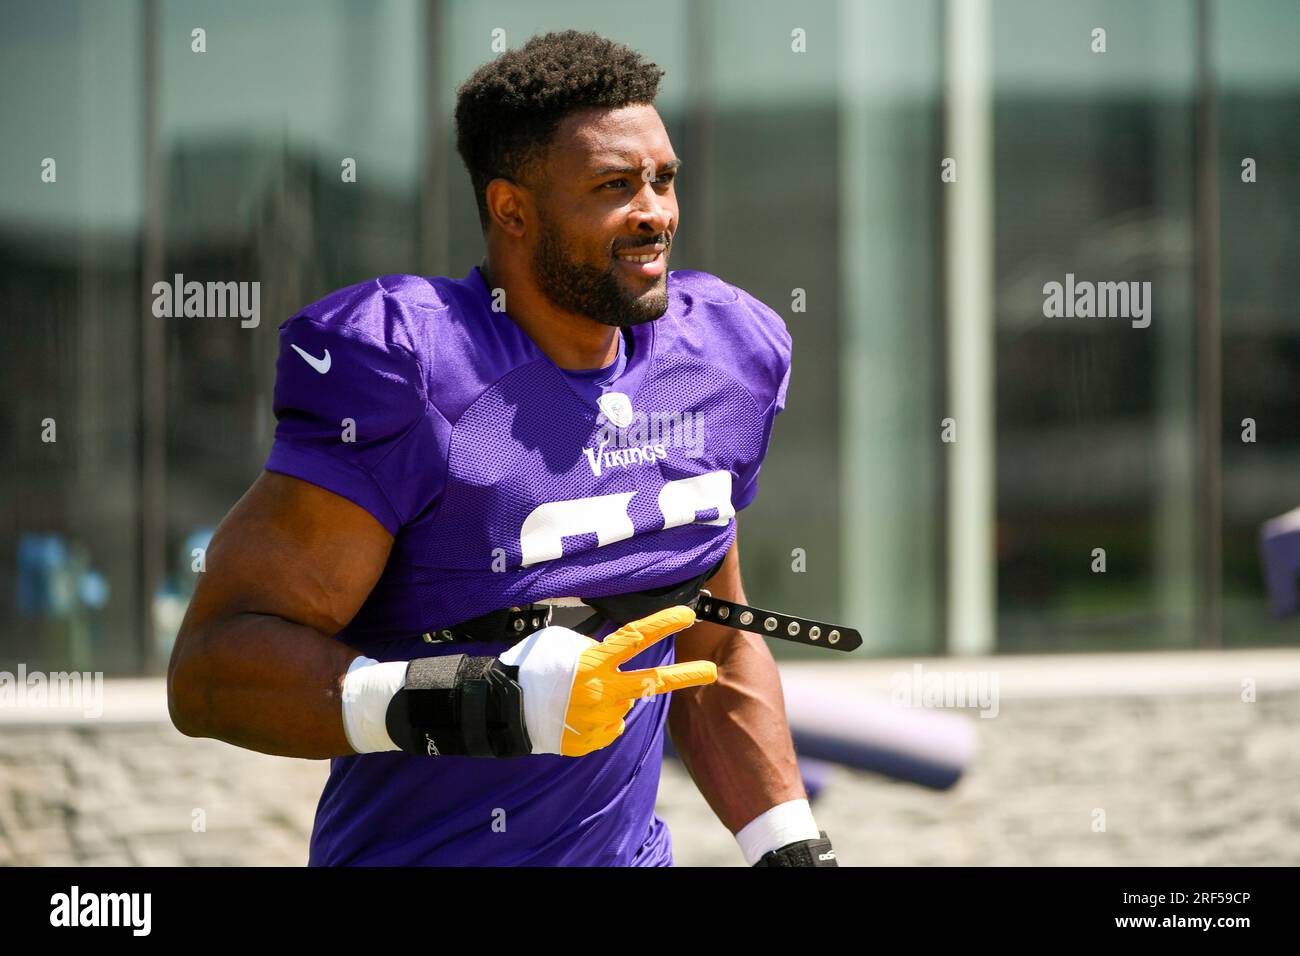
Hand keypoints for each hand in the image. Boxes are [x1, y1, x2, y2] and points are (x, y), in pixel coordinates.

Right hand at [500, 605, 716, 756]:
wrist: (506, 710)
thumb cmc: (532, 667)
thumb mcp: (561, 643)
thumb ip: (594, 647)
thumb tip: (618, 658)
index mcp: (593, 662)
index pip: (635, 637)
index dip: (663, 624)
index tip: (688, 614)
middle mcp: (602, 692)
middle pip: (652, 681)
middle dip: (685, 676)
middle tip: (712, 671)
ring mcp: (599, 720)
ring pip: (623, 704)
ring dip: (612, 697)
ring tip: (579, 695)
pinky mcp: (592, 742)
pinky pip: (609, 727)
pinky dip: (600, 719)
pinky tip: (576, 713)